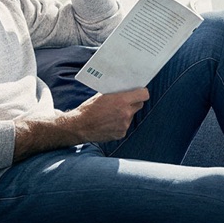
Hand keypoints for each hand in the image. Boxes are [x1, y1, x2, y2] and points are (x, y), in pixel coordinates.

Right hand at [13, 88, 148, 161]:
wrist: (79, 126)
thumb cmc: (89, 108)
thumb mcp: (102, 95)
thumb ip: (116, 93)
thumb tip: (126, 89)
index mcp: (122, 100)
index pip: (144, 94)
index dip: (141, 92)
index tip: (138, 91)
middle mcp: (126, 113)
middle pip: (139, 104)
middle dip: (133, 102)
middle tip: (125, 101)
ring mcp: (124, 125)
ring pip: (131, 116)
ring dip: (125, 113)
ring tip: (112, 113)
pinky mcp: (121, 134)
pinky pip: (125, 126)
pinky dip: (119, 123)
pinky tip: (109, 122)